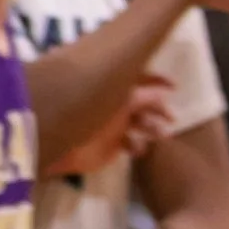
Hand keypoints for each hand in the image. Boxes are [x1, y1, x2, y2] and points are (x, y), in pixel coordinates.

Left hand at [49, 72, 175, 176]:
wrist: (54, 140)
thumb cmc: (79, 111)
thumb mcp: (111, 99)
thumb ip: (136, 96)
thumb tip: (161, 94)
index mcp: (114, 88)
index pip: (140, 79)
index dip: (157, 81)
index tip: (174, 86)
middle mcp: (116, 104)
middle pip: (146, 104)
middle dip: (160, 109)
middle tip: (172, 118)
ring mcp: (115, 126)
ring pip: (143, 125)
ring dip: (153, 129)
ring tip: (160, 135)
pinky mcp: (111, 147)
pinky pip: (133, 144)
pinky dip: (139, 146)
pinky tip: (138, 150)